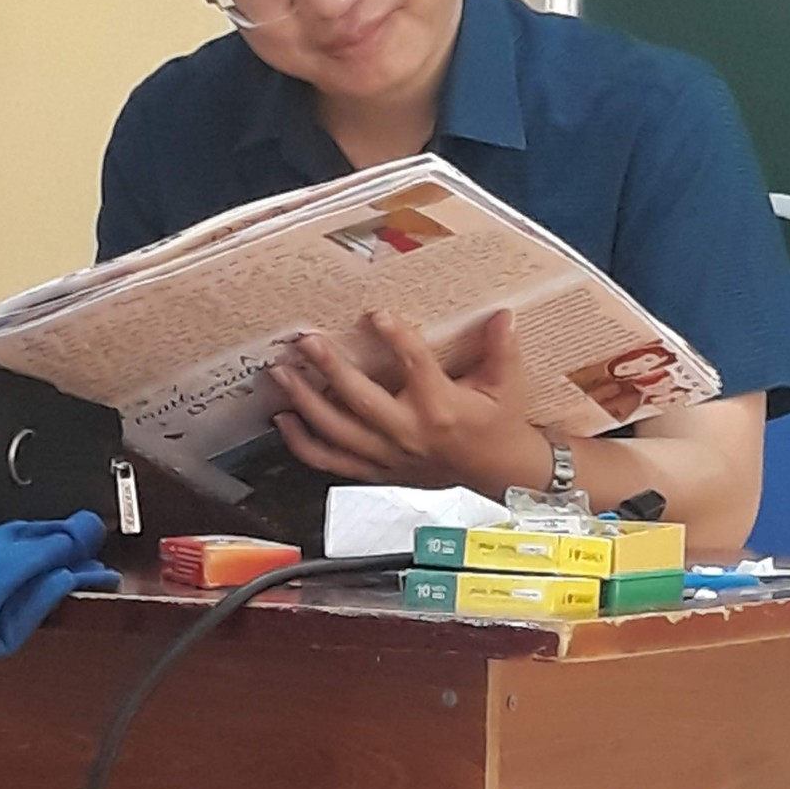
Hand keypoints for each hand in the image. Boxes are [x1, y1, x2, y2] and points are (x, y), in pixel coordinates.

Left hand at [271, 309, 550, 495]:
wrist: (497, 474)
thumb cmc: (499, 425)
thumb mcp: (506, 385)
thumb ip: (502, 349)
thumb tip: (503, 314)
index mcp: (442, 408)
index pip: (415, 366)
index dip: (396, 338)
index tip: (377, 315)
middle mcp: (409, 433)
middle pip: (361, 398)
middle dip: (330, 366)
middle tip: (307, 340)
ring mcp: (388, 455)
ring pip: (337, 431)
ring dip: (305, 400)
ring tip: (282, 373)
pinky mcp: (377, 471)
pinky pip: (330, 461)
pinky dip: (302, 443)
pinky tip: (284, 419)